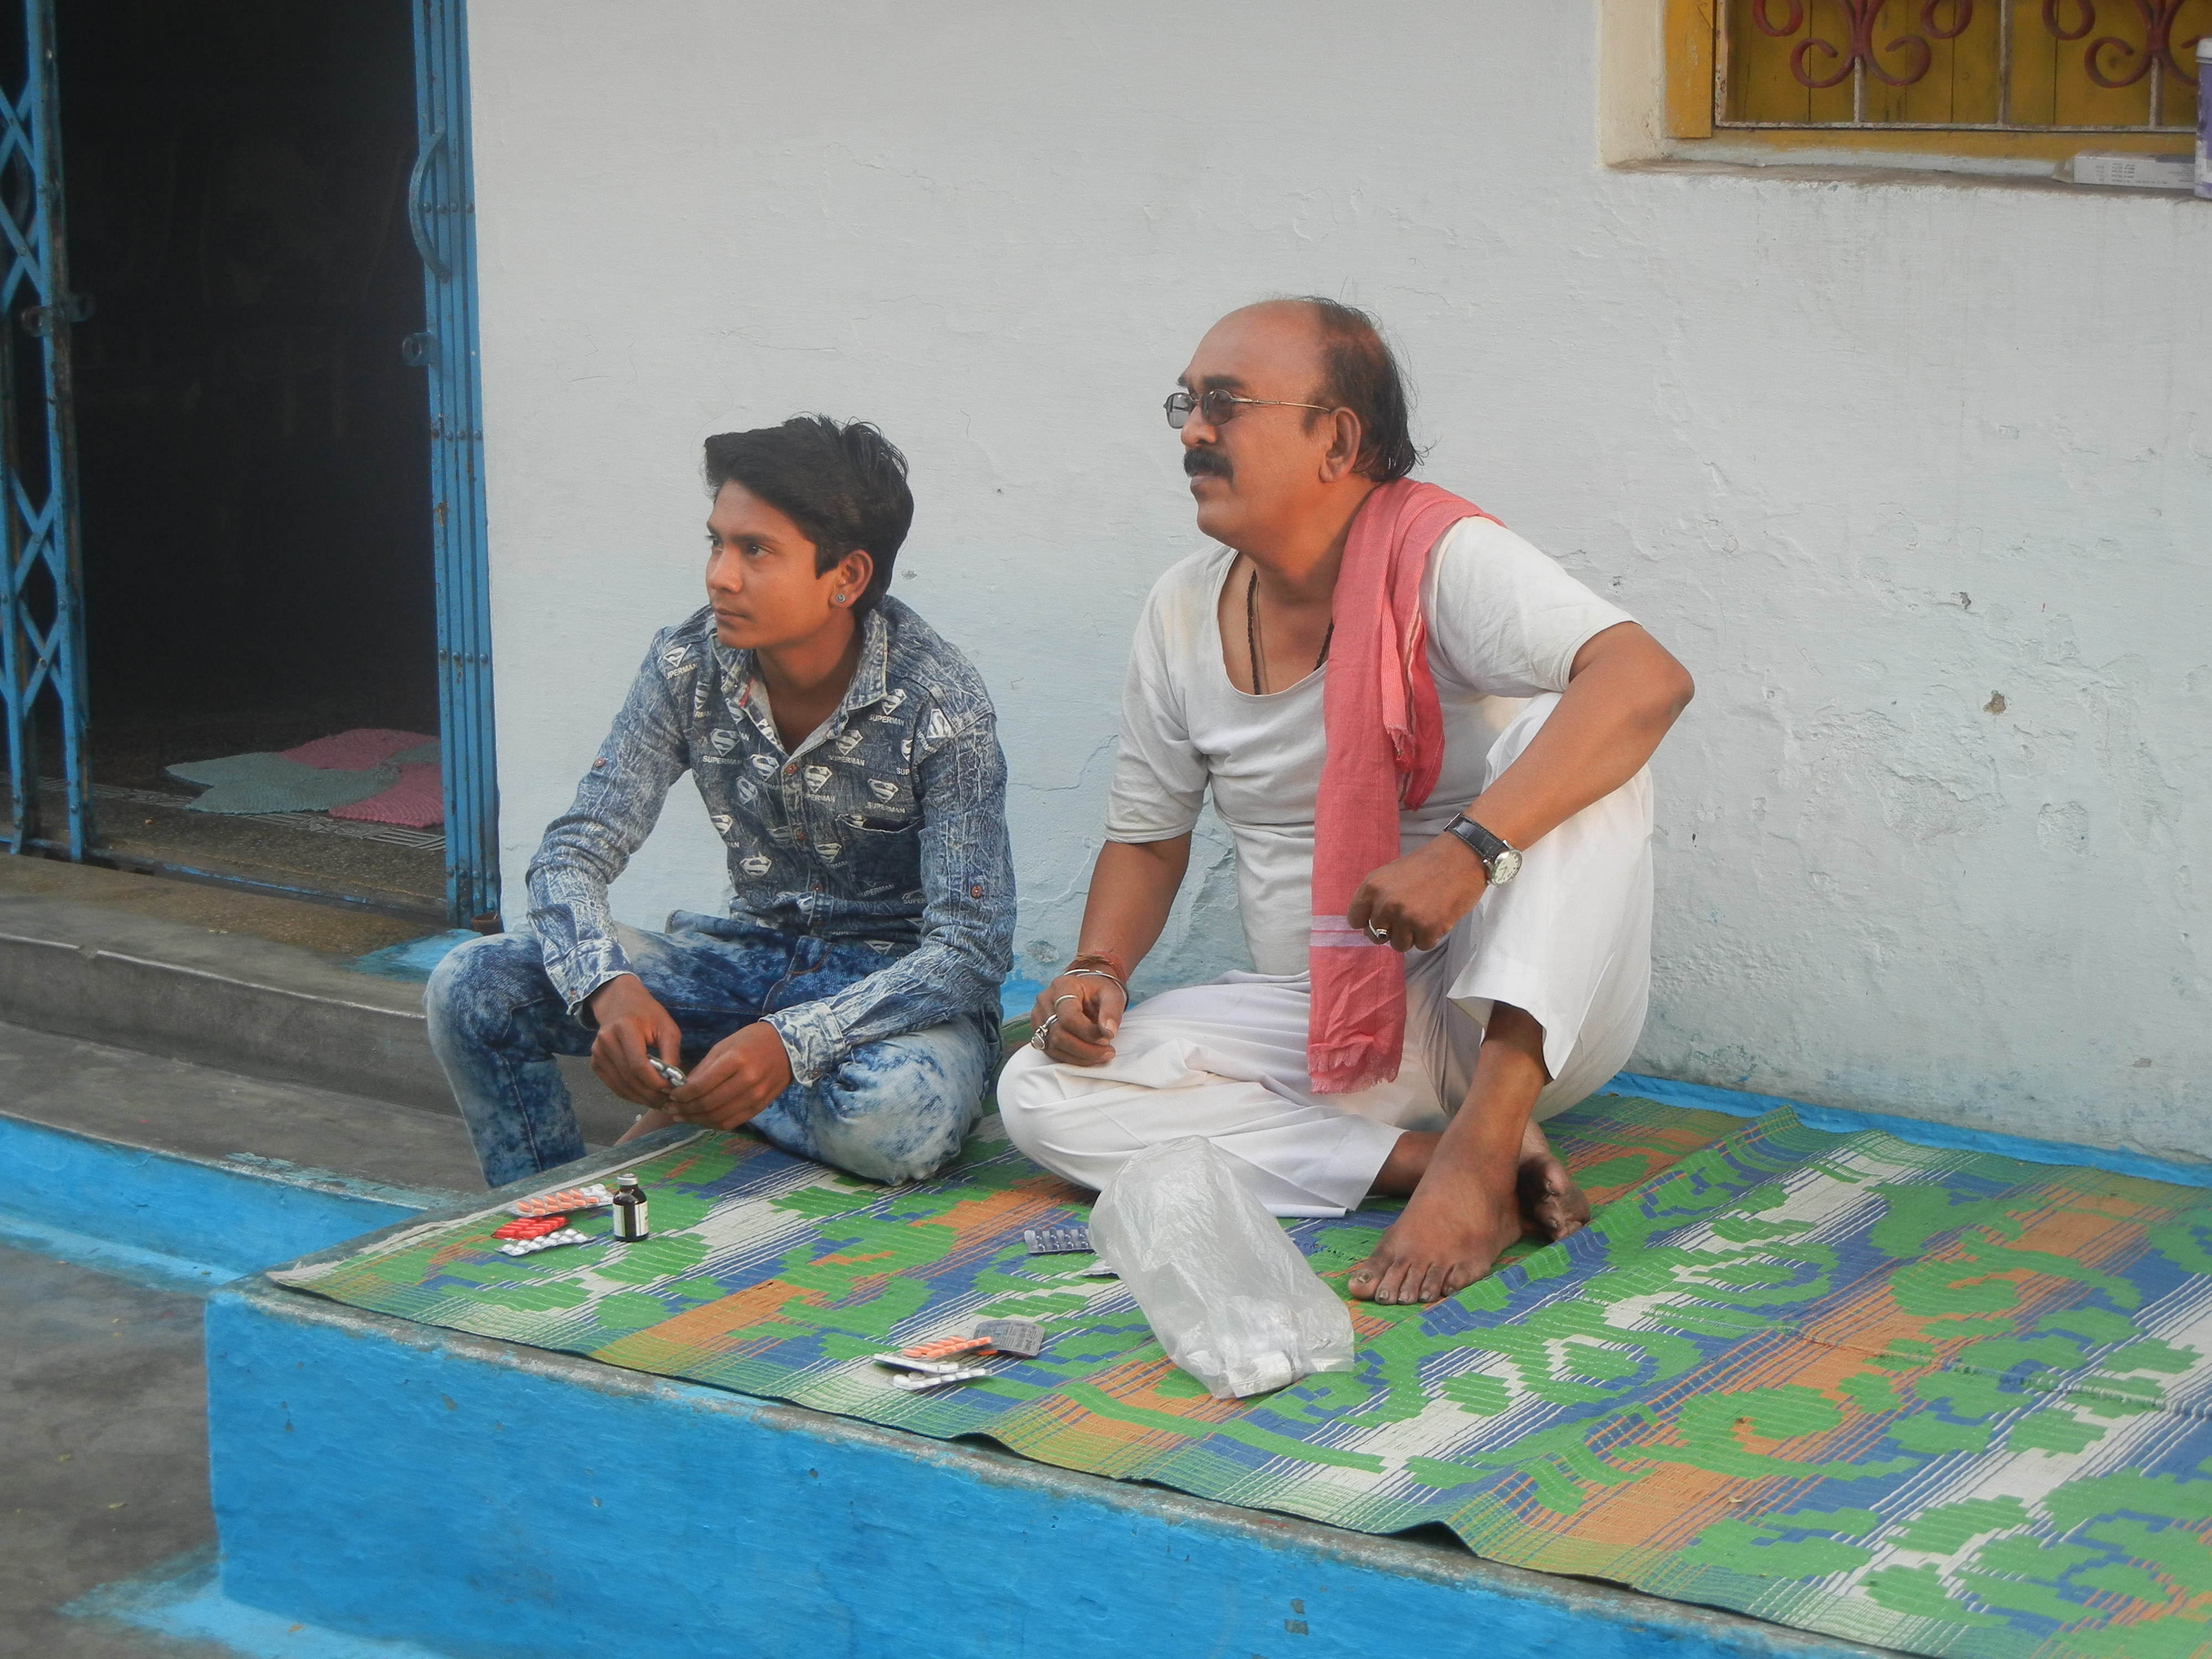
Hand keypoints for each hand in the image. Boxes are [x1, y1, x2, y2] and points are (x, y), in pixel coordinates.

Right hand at [588, 974, 685, 1106]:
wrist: (619, 1003)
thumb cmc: (648, 1014)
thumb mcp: (667, 1027)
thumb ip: (671, 1053)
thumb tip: (675, 1082)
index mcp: (624, 1028)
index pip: (639, 1065)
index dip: (656, 1082)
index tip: (672, 1089)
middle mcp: (606, 1042)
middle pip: (630, 1078)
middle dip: (651, 1094)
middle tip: (669, 1102)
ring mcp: (597, 1053)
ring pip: (621, 1086)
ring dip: (642, 1099)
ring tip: (660, 1102)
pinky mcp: (595, 1063)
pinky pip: (614, 1086)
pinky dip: (630, 1095)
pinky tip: (645, 1097)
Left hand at [664, 1022, 793, 1130]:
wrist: (788, 1046)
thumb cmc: (752, 1040)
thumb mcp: (724, 1046)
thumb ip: (703, 1069)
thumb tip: (681, 1089)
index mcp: (736, 1060)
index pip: (701, 1085)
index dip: (682, 1094)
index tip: (671, 1095)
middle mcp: (747, 1080)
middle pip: (708, 1103)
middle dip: (685, 1109)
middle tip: (671, 1109)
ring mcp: (756, 1096)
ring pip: (719, 1117)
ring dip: (696, 1119)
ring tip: (682, 1117)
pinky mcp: (760, 1106)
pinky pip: (732, 1122)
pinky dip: (714, 1123)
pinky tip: (702, 1119)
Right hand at [1028, 972, 1127, 1066]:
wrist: (1088, 991)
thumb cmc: (1099, 992)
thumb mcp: (1111, 995)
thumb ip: (1111, 1011)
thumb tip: (1108, 1032)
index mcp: (1062, 987)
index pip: (1069, 1017)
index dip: (1088, 1033)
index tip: (1108, 1037)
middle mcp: (1045, 1001)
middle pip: (1059, 1034)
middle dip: (1086, 1049)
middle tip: (1108, 1051)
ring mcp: (1038, 1017)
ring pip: (1054, 1046)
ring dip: (1081, 1056)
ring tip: (1102, 1054)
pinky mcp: (1038, 1031)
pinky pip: (1052, 1051)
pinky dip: (1073, 1058)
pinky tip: (1089, 1056)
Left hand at [1346, 833, 1488, 952]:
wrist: (1462, 857)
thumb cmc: (1427, 865)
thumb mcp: (1391, 875)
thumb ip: (1377, 898)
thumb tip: (1369, 927)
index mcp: (1372, 887)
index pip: (1355, 920)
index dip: (1369, 922)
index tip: (1382, 918)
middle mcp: (1385, 904)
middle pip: (1377, 936)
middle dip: (1392, 930)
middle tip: (1409, 915)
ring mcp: (1406, 917)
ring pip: (1399, 945)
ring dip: (1411, 936)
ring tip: (1425, 915)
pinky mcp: (1428, 928)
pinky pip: (1422, 946)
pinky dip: (1431, 936)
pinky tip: (1438, 917)